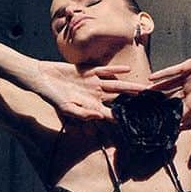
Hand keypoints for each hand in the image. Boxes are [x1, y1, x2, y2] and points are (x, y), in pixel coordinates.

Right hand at [33, 60, 150, 121]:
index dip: (123, 118)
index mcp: (91, 107)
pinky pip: (105, 71)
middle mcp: (95, 96)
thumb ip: (82, 113)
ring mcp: (93, 84)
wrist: (43, 79)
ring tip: (143, 88)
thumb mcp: (66, 108)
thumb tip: (99, 117)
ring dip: (129, 87)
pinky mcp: (88, 72)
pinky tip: (127, 70)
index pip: (111, 114)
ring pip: (115, 86)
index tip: (136, 121)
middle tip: (147, 105)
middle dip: (132, 102)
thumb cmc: (52, 97)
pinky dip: (115, 70)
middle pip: (118, 100)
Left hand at [146, 47, 190, 135]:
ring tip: (142, 94)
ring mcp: (186, 79)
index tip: (155, 125)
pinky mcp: (186, 67)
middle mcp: (187, 92)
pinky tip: (150, 78)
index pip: (177, 113)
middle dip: (156, 105)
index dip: (167, 118)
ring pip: (167, 86)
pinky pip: (171, 72)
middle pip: (168, 100)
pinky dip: (161, 75)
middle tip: (142, 110)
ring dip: (155, 90)